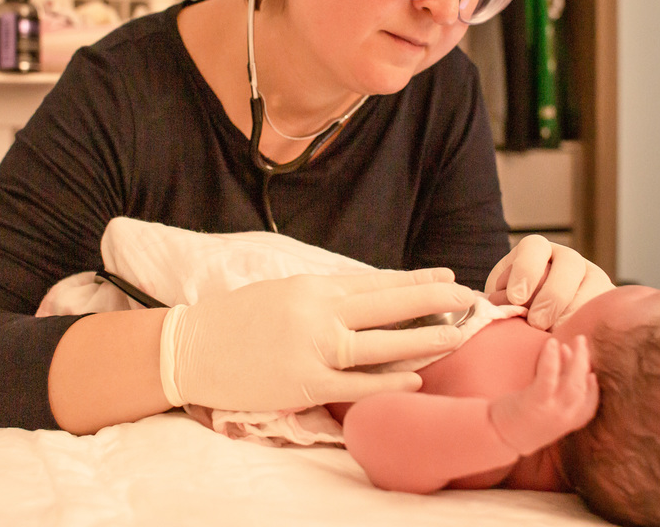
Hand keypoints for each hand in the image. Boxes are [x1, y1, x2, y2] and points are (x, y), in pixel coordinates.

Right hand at [159, 269, 474, 411]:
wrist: (189, 348)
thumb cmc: (236, 318)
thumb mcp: (284, 291)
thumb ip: (326, 295)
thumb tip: (370, 296)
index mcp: (313, 286)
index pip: (377, 281)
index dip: (416, 279)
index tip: (447, 275)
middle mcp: (318, 312)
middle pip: (389, 305)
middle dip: (434, 300)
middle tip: (470, 297)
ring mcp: (313, 349)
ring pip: (381, 344)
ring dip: (424, 338)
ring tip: (458, 334)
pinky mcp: (304, 384)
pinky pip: (356, 383)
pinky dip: (389, 381)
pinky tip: (418, 377)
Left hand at [485, 235, 614, 329]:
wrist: (538, 327)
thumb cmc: (514, 311)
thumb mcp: (504, 301)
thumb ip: (503, 300)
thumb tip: (505, 310)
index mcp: (536, 250)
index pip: (534, 247)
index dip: (525, 270)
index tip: (516, 298)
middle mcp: (567, 258)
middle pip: (569, 265)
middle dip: (552, 296)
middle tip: (537, 323)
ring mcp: (592, 277)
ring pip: (592, 286)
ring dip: (573, 313)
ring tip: (556, 335)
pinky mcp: (607, 300)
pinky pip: (605, 308)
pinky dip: (590, 324)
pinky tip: (575, 339)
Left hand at [487, 335, 597, 455]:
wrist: (495, 437)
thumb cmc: (518, 421)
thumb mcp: (543, 410)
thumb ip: (556, 391)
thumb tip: (565, 357)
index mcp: (568, 423)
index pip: (589, 405)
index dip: (593, 388)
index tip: (591, 373)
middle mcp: (564, 419)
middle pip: (582, 387)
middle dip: (585, 362)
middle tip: (582, 342)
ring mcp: (552, 411)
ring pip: (573, 382)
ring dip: (577, 358)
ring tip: (577, 339)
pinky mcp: (536, 403)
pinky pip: (548, 377)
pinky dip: (552, 359)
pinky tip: (552, 344)